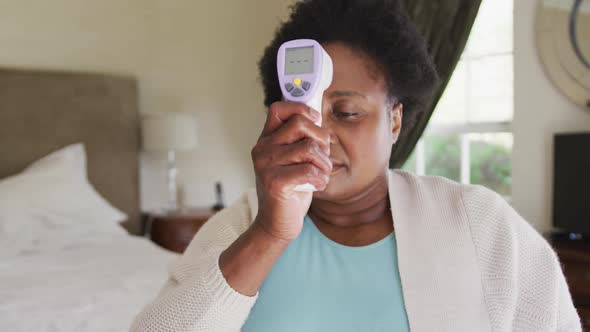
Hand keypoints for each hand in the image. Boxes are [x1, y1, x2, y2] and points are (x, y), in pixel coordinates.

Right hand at [250, 101, 331, 241]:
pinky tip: (317, 186)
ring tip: (320, 175)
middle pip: (300, 124)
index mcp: (266, 140)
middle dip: (321, 139)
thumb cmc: (291, 191)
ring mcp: (265, 165)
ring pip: (309, 148)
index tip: (315, 122)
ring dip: (324, 163)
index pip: (280, 109)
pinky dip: (321, 179)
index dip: (301, 110)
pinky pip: (309, 170)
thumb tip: (319, 118)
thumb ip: (302, 139)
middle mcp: (262, 149)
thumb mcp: (295, 160)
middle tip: (321, 158)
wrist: (276, 225)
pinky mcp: (274, 182)